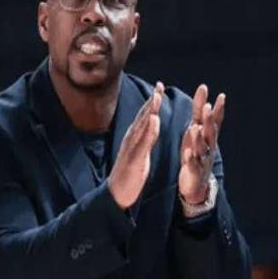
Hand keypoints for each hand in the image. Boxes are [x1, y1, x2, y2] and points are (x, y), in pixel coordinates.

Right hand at [107, 82, 164, 208]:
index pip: (145, 116)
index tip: (160, 86)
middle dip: (152, 100)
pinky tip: (155, 120)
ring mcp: (131, 148)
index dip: (152, 101)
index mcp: (135, 138)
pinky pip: (143, 142)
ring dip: (150, 110)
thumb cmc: (130, 174)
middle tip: (160, 85)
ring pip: (142, 126)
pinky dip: (149, 130)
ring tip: (157, 96)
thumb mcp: (140, 153)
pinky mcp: (134, 159)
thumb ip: (146, 139)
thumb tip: (151, 125)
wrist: (117, 194)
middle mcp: (131, 139)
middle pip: (143, 116)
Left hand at [179, 84, 224, 203]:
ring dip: (199, 137)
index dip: (219, 109)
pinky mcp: (195, 170)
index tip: (221, 96)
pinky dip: (191, 158)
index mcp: (208, 135)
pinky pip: (193, 164)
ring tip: (195, 127)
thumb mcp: (197, 127)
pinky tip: (188, 153)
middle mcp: (209, 146)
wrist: (196, 182)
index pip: (215, 120)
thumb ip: (199, 109)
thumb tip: (203, 87)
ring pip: (202, 147)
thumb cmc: (196, 150)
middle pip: (210, 132)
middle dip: (209, 120)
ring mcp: (203, 158)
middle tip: (208, 107)